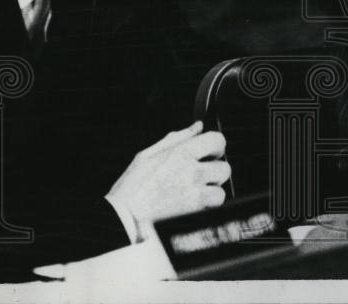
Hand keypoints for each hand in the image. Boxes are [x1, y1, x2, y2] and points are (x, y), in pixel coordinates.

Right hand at [107, 121, 230, 235]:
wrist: (123, 219)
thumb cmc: (131, 189)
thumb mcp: (147, 155)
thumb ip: (177, 138)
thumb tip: (197, 127)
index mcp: (180, 154)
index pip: (217, 140)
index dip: (217, 146)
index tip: (212, 152)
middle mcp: (191, 173)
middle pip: (224, 168)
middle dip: (215, 172)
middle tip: (201, 176)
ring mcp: (195, 195)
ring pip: (220, 192)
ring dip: (211, 193)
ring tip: (193, 194)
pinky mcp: (195, 214)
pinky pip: (211, 210)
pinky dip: (204, 209)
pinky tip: (189, 207)